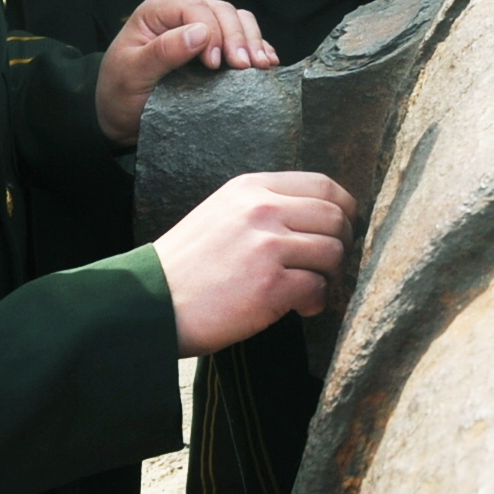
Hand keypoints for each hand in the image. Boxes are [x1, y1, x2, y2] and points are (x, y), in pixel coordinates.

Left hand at [96, 0, 277, 145]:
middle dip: (238, 37)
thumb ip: (162, 52)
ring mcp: (199, 29)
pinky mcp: (213, 47)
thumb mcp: (131, 75)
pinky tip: (266, 63)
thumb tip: (200, 33)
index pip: (195, 8)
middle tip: (245, 66)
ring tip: (261, 65)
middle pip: (222, 11)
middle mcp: (180, 14)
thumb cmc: (118, 94)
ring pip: (237, 20)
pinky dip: (257, 47)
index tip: (214, 63)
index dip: (212, 31)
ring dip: (253, 41)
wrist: (119, 119)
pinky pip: (242, 37)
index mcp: (157, 12)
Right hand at [157, 172, 357, 356]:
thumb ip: (265, 206)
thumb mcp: (222, 213)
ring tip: (311, 288)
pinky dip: (317, 301)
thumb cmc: (186, 266)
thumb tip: (317, 217)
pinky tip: (301, 308)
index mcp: (251, 188)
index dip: (344, 208)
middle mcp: (262, 210)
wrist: (148, 304)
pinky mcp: (269, 285)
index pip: (322, 185)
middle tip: (329, 265)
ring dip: (330, 275)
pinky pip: (317, 288)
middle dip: (342, 243)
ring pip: (332, 252)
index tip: (345, 226)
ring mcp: (267, 246)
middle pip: (335, 218)